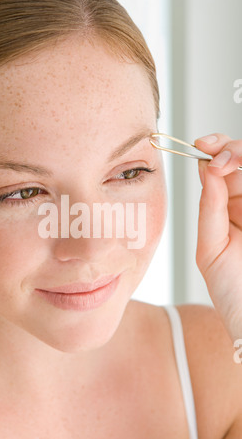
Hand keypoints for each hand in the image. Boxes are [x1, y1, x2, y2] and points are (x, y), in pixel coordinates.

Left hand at [194, 134, 241, 341]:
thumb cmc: (232, 293)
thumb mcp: (211, 249)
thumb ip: (209, 209)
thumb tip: (206, 168)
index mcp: (227, 211)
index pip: (220, 171)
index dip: (214, 152)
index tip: (204, 145)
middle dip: (233, 149)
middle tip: (224, 156)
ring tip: (232, 163)